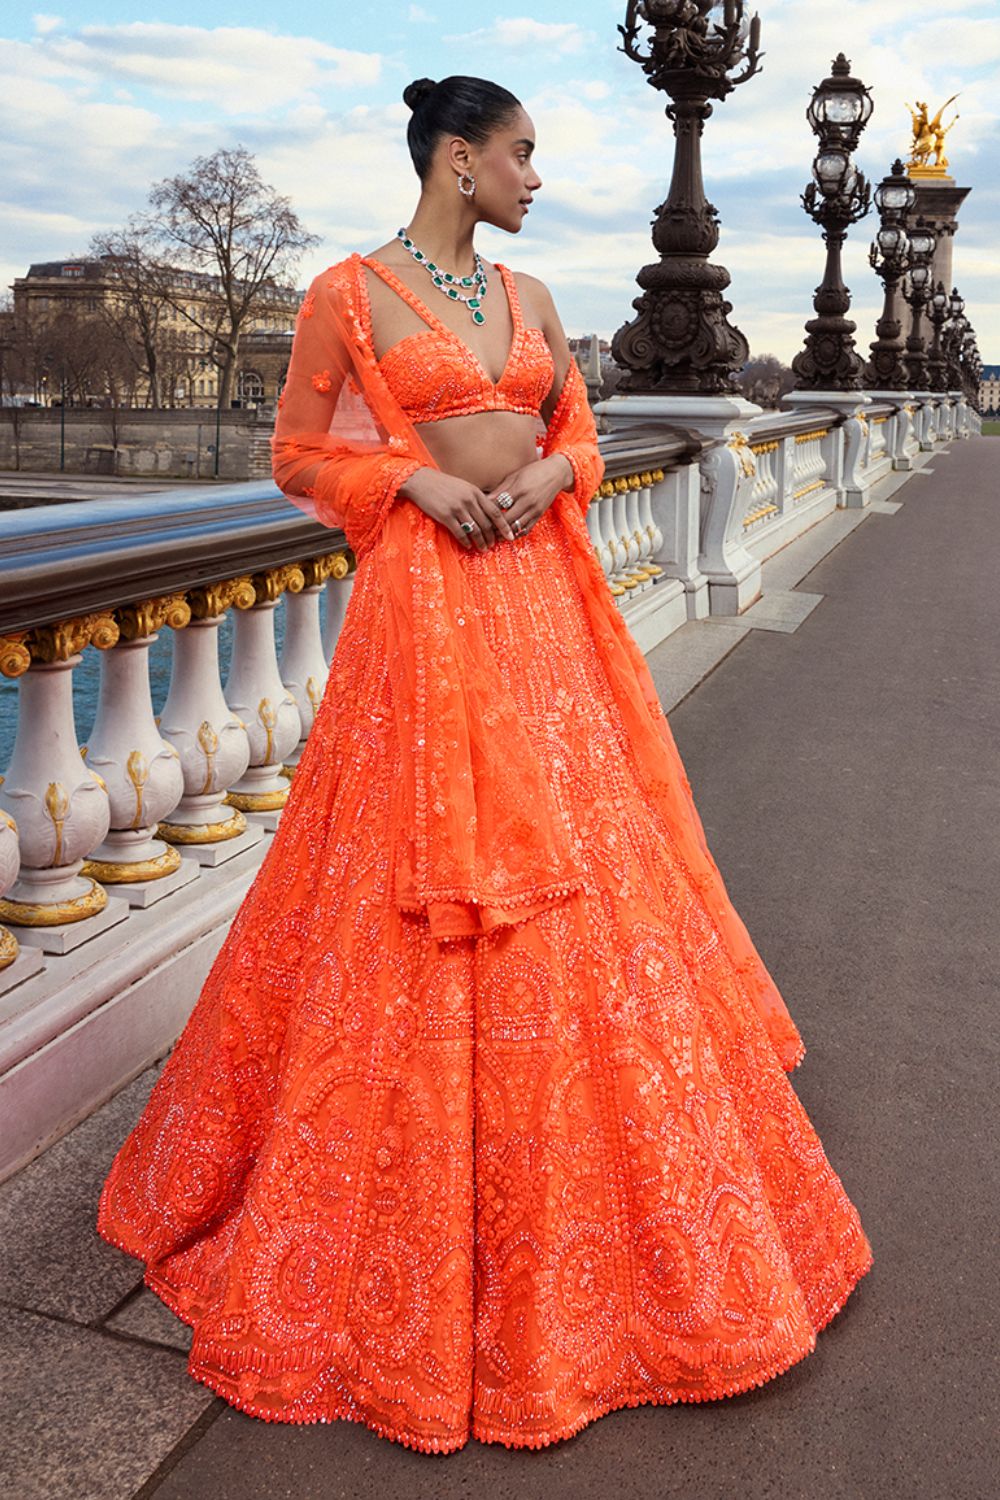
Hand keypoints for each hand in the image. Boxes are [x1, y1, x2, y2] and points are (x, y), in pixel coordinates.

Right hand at [398, 468, 516, 550]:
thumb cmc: (443, 484)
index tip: (510, 536)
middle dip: (492, 537)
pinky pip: (460, 532)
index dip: (504, 526)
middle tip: (493, 545)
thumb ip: (476, 498)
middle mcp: (469, 500)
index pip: (495, 512)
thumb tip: (488, 513)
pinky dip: (466, 541)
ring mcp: (457, 508)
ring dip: (481, 542)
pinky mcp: (445, 516)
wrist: (421, 481)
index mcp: (475, 492)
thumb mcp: (463, 487)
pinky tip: (468, 545)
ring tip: (483, 548)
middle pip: (486, 523)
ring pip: (475, 530)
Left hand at [483, 454, 573, 540]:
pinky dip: (515, 533)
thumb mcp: (514, 476)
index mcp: (519, 489)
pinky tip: (507, 534)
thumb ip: (500, 489)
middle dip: (493, 526)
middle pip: (505, 519)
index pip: (498, 505)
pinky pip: (526, 529)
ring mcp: (534, 510)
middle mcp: (527, 501)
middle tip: (482, 528)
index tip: (478, 515)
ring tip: (492, 535)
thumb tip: (483, 498)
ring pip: (515, 527)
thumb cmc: (533, 471)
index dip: (487, 511)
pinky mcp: (539, 515)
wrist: (556, 473)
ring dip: (503, 533)